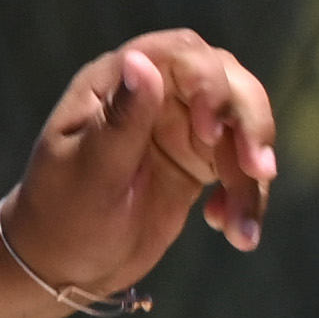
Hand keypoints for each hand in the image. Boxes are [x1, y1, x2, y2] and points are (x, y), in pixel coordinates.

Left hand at [1, 30, 276, 302]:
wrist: (61, 263)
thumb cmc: (62, 213)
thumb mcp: (91, 171)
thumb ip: (122, 119)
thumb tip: (141, 61)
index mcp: (114, 85)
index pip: (180, 53)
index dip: (209, 80)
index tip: (212, 129)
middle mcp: (152, 97)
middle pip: (226, 81)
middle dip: (250, 122)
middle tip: (257, 170)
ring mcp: (179, 128)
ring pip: (242, 127)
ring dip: (252, 173)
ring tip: (240, 228)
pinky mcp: (198, 163)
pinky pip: (242, 168)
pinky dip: (247, 198)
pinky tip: (232, 232)